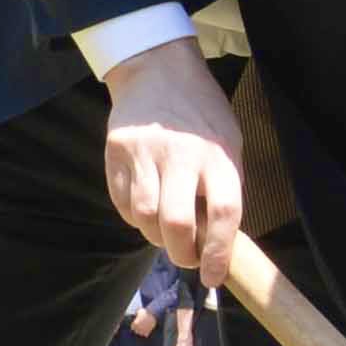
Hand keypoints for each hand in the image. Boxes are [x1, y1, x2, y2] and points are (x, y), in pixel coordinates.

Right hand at [100, 39, 245, 275]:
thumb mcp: (229, 141)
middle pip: (178, 223)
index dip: (219, 252)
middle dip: (181, 254)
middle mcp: (180, 154)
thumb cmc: (201, 113)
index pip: (224, 212)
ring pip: (144, 218)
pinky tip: (146, 209)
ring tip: (165, 232)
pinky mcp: (116, 153)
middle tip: (186, 257)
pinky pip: (123, 203)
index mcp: (218, 153)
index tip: (213, 276)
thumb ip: (225, 184)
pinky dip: (135, 218)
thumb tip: (218, 237)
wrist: (156, 70)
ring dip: (155, 237)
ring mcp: (143, 153)